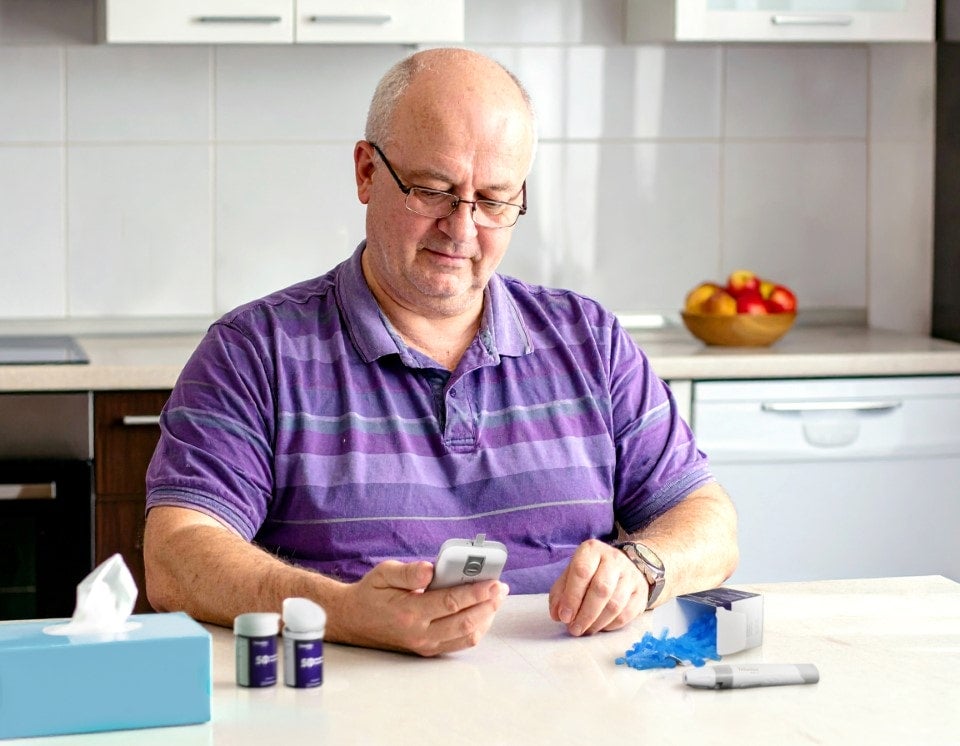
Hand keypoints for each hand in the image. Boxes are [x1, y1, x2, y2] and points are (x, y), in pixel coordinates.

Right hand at [332, 559, 508, 656]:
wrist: (353, 620)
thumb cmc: (371, 593)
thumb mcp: (383, 573)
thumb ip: (408, 572)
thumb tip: (431, 569)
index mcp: (409, 613)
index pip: (450, 604)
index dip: (475, 593)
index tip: (493, 581)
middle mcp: (419, 633)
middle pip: (465, 623)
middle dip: (488, 605)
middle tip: (501, 589)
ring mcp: (425, 645)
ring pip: (466, 637)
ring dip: (486, 618)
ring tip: (496, 598)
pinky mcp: (428, 649)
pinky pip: (459, 642)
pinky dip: (476, 627)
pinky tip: (482, 611)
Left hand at [548, 539, 647, 635]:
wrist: (622, 567)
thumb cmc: (591, 572)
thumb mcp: (571, 575)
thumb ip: (560, 593)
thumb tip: (558, 615)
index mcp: (592, 550)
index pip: (582, 571)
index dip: (571, 597)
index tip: (564, 617)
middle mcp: (614, 559)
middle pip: (601, 589)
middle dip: (585, 614)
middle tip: (574, 629)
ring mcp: (631, 575)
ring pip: (615, 605)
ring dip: (597, 623)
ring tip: (585, 630)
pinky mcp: (641, 592)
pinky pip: (626, 614)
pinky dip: (610, 625)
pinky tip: (600, 627)